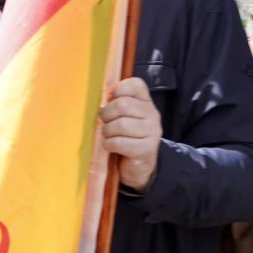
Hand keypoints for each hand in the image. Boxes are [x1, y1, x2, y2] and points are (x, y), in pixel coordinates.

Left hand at [100, 77, 161, 191]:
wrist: (139, 167)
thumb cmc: (125, 137)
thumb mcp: (122, 117)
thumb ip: (115, 104)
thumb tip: (99, 97)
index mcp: (146, 102)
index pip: (135, 85)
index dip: (118, 89)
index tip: (110, 100)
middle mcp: (152, 115)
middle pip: (123, 105)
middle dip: (106, 115)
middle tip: (105, 123)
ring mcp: (152, 132)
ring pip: (120, 125)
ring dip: (107, 132)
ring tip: (108, 136)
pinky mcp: (146, 150)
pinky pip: (120, 142)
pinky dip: (109, 145)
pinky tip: (111, 147)